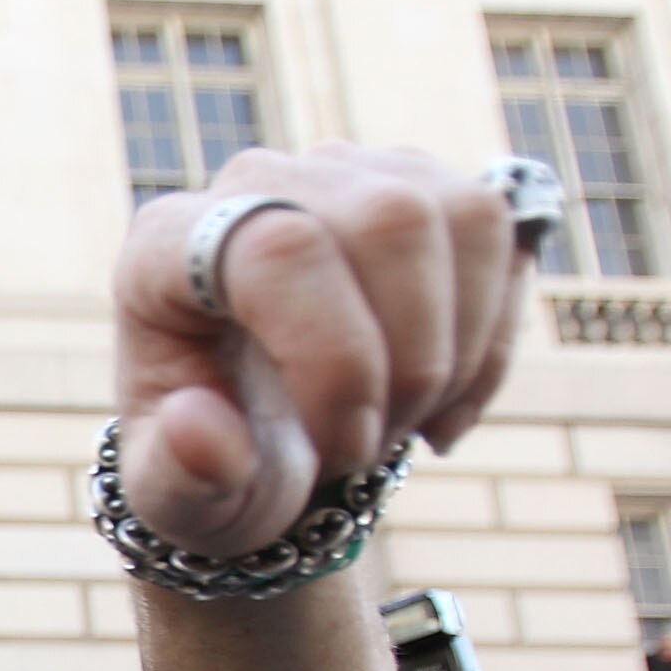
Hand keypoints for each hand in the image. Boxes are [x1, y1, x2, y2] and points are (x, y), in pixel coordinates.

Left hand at [111, 145, 528, 556]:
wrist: (253, 442)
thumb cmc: (209, 462)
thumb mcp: (177, 497)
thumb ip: (177, 476)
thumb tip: (199, 427)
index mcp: (167, 246)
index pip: (281, 248)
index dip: (336, 357)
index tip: (340, 449)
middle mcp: (257, 183)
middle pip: (390, 219)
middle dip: (410, 361)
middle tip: (368, 449)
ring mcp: (347, 173)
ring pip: (465, 218)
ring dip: (458, 353)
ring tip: (402, 426)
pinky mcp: (422, 188)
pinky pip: (503, 237)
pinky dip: (492, 343)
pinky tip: (442, 407)